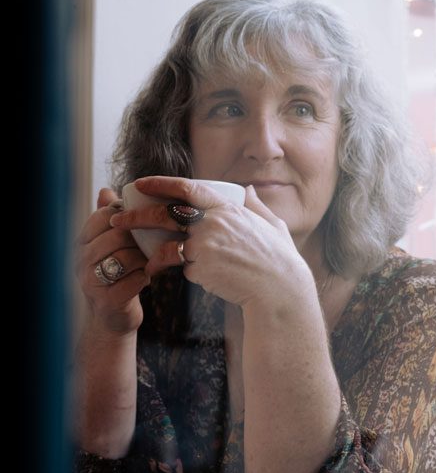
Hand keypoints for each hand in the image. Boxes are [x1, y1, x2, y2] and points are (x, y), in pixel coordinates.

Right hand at [77, 188, 148, 333]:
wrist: (114, 315)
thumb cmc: (118, 274)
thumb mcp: (112, 245)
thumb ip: (109, 220)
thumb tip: (105, 190)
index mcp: (81, 243)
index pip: (103, 216)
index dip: (127, 215)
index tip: (140, 221)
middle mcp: (80, 260)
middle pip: (118, 235)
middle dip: (139, 238)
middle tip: (148, 244)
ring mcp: (90, 282)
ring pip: (127, 256)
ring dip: (144, 259)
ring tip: (146, 263)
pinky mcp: (107, 300)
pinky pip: (135, 279)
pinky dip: (146, 277)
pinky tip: (145, 279)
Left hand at [110, 176, 312, 311]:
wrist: (278, 288)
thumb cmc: (279, 257)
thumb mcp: (273, 224)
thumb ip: (256, 205)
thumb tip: (248, 189)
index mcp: (227, 208)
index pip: (186, 188)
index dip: (160, 183)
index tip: (140, 183)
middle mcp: (212, 223)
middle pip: (164, 214)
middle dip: (136, 216)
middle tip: (118, 219)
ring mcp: (204, 246)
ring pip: (166, 246)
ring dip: (150, 252)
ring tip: (142, 258)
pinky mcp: (200, 269)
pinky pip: (183, 269)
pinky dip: (182, 273)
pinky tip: (185, 279)